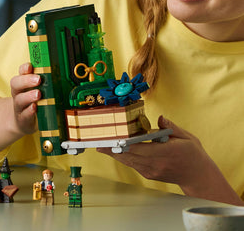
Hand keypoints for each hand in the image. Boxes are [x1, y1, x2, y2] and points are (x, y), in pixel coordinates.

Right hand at [10, 62, 40, 134]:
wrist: (23, 121)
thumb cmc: (33, 101)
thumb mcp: (38, 90)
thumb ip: (46, 82)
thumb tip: (61, 73)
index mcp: (23, 83)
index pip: (21, 72)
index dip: (24, 68)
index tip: (30, 66)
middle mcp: (18, 93)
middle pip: (16, 83)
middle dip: (27, 80)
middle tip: (38, 80)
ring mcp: (19, 106)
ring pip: (20, 99)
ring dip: (29, 96)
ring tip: (38, 94)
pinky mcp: (22, 118)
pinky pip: (24, 114)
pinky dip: (29, 111)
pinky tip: (35, 108)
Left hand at [97, 116, 242, 204]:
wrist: (198, 177)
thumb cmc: (193, 154)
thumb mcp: (187, 137)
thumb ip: (172, 127)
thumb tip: (160, 118)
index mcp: (167, 153)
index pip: (142, 149)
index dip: (126, 145)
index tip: (114, 139)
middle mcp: (156, 164)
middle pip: (130, 156)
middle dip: (113, 149)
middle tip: (98, 142)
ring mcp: (151, 171)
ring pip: (129, 161)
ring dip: (115, 153)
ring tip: (100, 145)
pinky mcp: (148, 174)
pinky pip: (132, 164)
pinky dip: (123, 157)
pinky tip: (114, 150)